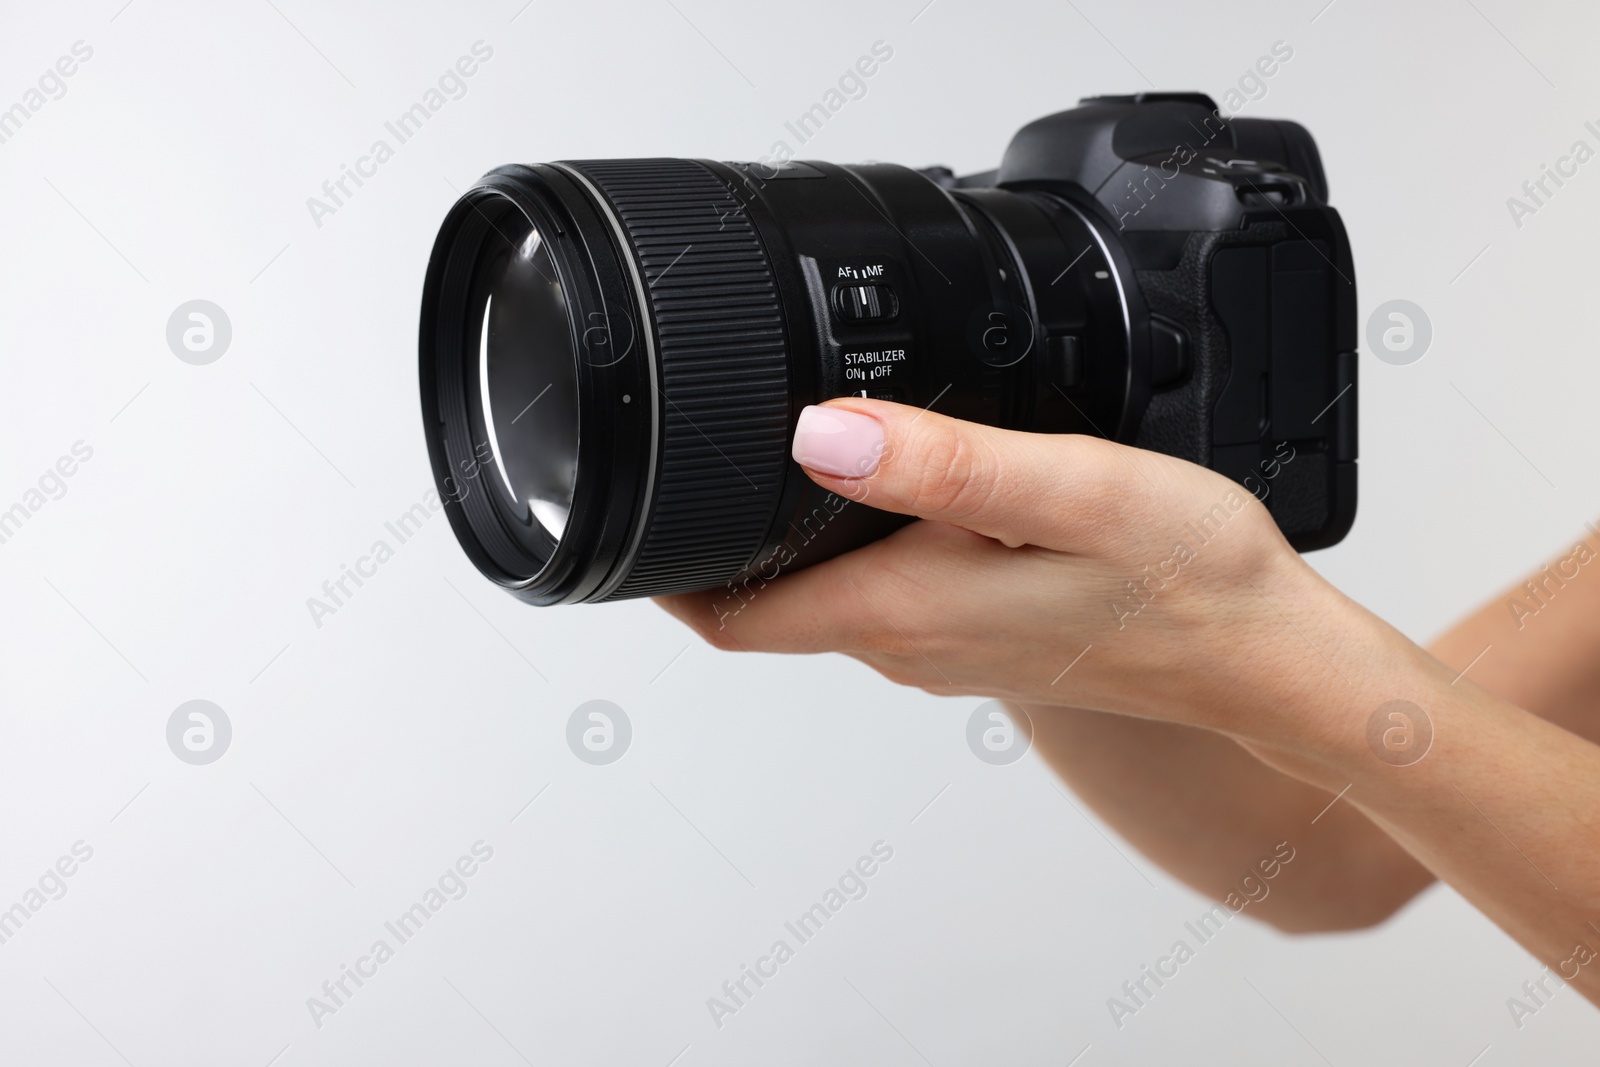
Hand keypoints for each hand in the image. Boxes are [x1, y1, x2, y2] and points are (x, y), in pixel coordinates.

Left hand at [656, 397, 1374, 741]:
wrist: (1268, 659)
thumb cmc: (1189, 581)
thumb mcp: (1071, 493)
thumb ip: (944, 463)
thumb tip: (816, 433)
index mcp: (907, 611)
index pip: (734, 619)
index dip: (662, 574)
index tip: (629, 509)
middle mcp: (911, 644)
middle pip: (766, 607)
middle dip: (713, 543)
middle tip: (692, 451)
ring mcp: (947, 647)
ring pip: (824, 596)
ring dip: (784, 539)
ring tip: (777, 453)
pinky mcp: (984, 634)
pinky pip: (885, 593)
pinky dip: (855, 545)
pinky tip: (890, 486)